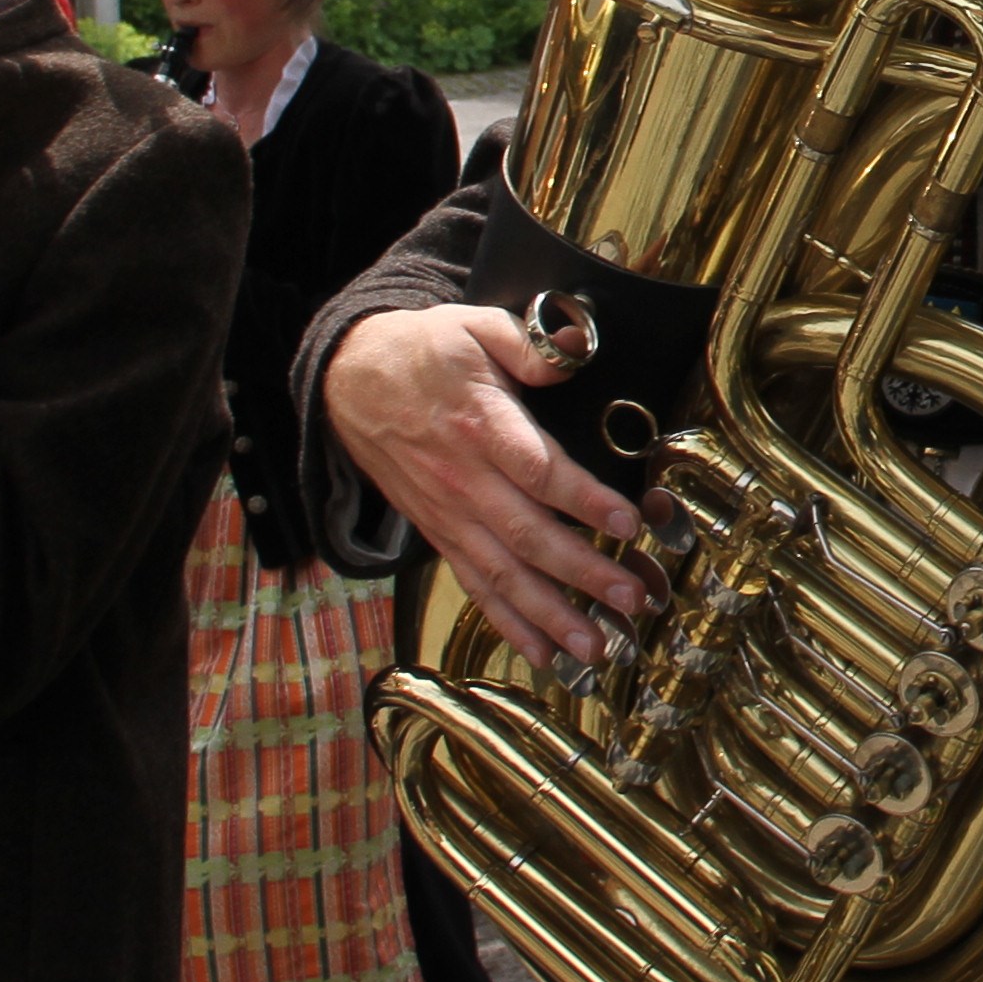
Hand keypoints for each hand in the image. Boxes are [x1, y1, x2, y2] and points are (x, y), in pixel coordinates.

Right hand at [320, 304, 650, 668]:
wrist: (350, 381)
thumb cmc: (424, 353)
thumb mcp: (474, 326)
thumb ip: (530, 344)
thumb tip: (578, 350)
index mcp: (480, 425)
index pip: (538, 470)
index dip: (584, 499)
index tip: (629, 522)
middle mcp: (464, 480)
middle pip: (528, 535)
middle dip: (583, 572)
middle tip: (633, 597)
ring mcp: (449, 514)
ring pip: (503, 574)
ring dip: (551, 615)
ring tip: (597, 647)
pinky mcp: (439, 534)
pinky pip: (475, 586)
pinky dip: (509, 624)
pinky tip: (545, 655)